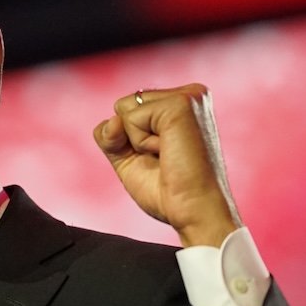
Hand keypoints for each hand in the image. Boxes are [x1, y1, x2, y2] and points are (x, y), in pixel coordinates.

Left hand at [93, 84, 241, 247]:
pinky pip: (130, 118)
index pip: (129, 108)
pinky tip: (168, 152)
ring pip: (123, 109)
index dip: (131, 140)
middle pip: (123, 105)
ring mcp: (187, 96)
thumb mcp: (129, 158)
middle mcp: (189, 94)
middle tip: (166, 158)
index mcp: (183, 103)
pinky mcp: (180, 104)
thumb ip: (110, 135)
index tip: (164, 158)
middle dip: (132, 139)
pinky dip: (140, 143)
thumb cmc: (171, 192)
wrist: (194, 211)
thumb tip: (111, 120)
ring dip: (137, 141)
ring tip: (169, 155)